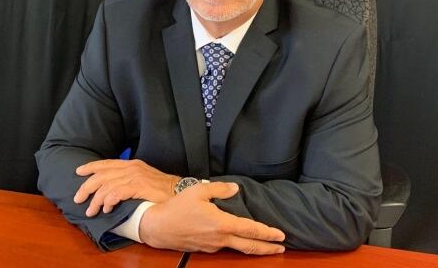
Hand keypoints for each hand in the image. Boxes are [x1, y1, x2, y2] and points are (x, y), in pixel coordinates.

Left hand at [73, 159, 179, 215]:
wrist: (180, 191)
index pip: (107, 163)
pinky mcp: (138, 186)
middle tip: (78, 198)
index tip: (79, 171)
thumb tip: (114, 189)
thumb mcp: (144, 179)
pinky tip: (106, 209)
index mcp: (132, 164)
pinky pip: (116, 193)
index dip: (91, 167)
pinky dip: (108, 201)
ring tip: (92, 211)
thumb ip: (130, 180)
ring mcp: (135, 177)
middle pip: (102, 175)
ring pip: (106, 186)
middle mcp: (132, 168)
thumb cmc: (164, 189)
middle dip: (87, 187)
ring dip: (96, 200)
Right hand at [139, 182, 285, 254]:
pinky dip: (236, 244)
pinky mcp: (205, 249)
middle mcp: (220, 239)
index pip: (251, 230)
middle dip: (267, 248)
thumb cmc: (177, 207)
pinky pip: (225, 246)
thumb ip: (219, 189)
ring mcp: (213, 246)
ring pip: (237, 248)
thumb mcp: (198, 191)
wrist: (156, 227)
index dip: (268, 233)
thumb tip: (235, 188)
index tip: (281, 235)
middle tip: (281, 247)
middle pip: (249, 247)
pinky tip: (238, 239)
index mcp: (222, 224)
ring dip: (253, 247)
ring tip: (264, 244)